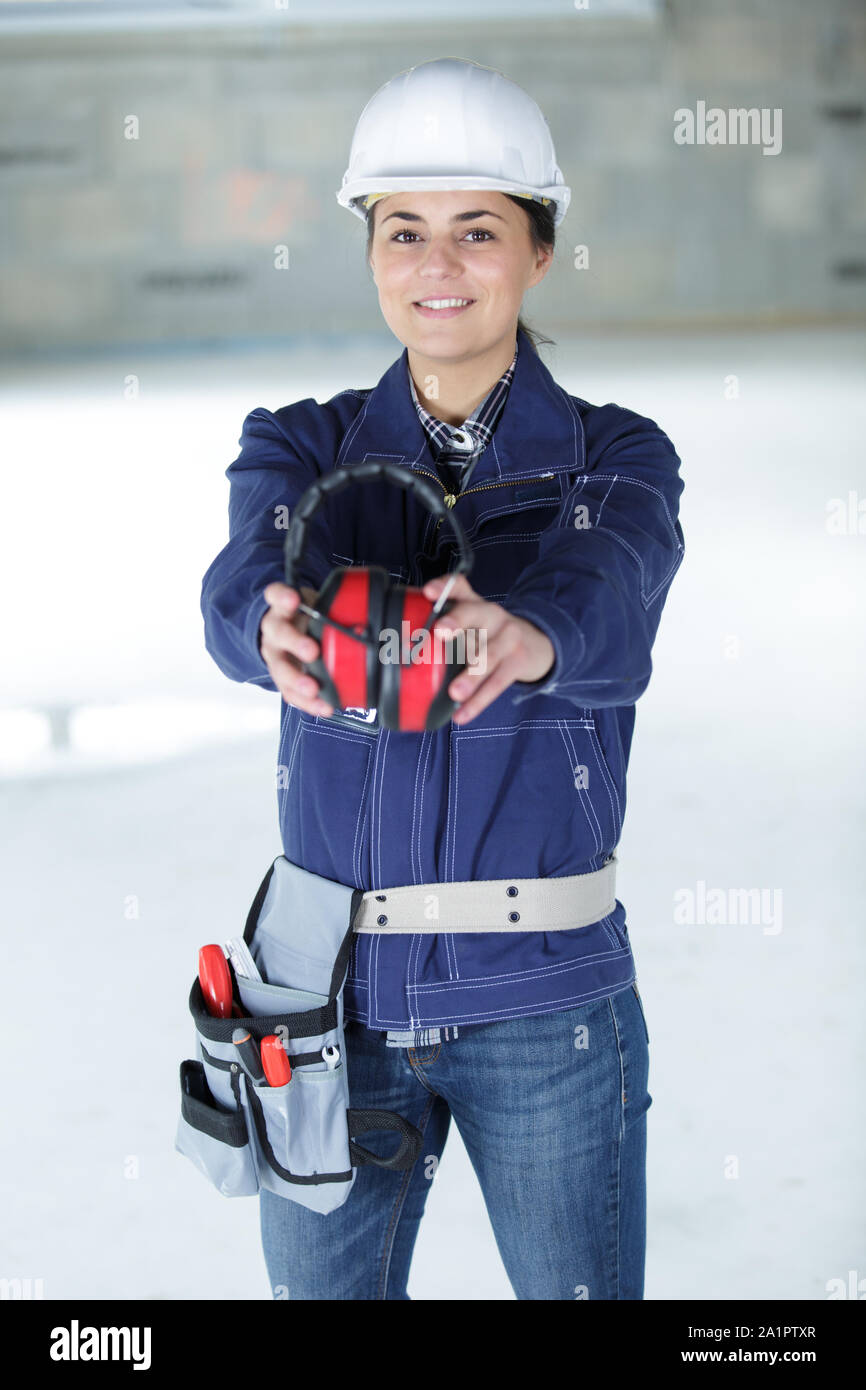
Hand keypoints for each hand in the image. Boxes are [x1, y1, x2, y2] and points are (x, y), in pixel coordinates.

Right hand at [260, 582, 333, 716]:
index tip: (294, 599)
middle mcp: (275, 630)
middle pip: (279, 634)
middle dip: (296, 643)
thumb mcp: (314, 605)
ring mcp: (275, 655)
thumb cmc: (305, 619)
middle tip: (312, 652)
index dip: (283, 597)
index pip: (276, 595)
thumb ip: (335, 607)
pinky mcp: (279, 678)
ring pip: (279, 668)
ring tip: (313, 689)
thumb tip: (372, 618)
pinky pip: (289, 693)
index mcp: (282, 608)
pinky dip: (306, 702)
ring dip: (297, 680)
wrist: (284, 636)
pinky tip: (322, 707)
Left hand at [423, 574, 554, 725]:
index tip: (429, 592)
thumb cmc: (488, 634)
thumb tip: (398, 646)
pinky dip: (478, 702)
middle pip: (475, 614)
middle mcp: (492, 615)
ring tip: (454, 692)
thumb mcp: (472, 621)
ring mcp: (508, 638)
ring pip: (488, 656)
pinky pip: (497, 684)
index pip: (459, 587)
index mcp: (474, 603)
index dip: (444, 587)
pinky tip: (461, 714)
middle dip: (457, 622)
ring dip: (471, 675)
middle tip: (439, 632)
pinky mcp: (517, 663)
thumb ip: (443, 625)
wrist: (536, 644)